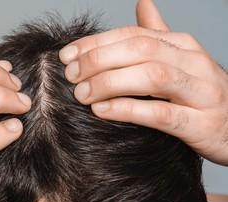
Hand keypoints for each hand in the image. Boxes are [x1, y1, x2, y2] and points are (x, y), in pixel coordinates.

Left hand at [59, 0, 227, 165]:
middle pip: (139, 50)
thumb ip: (159, 34)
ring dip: (111, 82)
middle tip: (70, 75)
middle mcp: (193, 62)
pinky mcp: (200, 123)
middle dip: (99, 60)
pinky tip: (102, 111)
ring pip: (152, 76)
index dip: (96, 43)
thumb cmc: (201, 94)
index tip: (67, 55)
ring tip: (82, 93)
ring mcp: (200, 92)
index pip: (133, 34)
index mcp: (182, 45)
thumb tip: (142, 3)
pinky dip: (129, 110)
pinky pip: (162, 113)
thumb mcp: (182, 59)